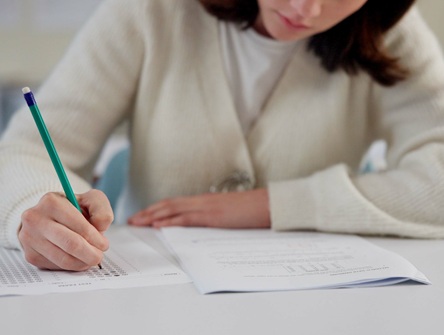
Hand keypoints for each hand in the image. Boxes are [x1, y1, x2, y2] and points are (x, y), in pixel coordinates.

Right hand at [19, 189, 112, 270]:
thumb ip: (101, 210)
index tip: (104, 244)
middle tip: (99, 256)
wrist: (49, 217)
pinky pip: (56, 266)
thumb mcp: (91, 200)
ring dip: (82, 262)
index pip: (80, 227)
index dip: (96, 239)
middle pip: (71, 244)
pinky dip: (71, 266)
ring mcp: (30, 238)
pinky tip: (77, 258)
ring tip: (91, 258)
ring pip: (63, 259)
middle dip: (91, 254)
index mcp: (51, 202)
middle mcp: (35, 219)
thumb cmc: (73, 208)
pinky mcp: (30, 254)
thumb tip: (100, 227)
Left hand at [128, 188, 270, 228]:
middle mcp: (201, 201)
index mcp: (204, 201)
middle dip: (148, 212)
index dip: (157, 208)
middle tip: (132, 220)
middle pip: (168, 205)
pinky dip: (169, 221)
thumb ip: (212, 216)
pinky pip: (185, 219)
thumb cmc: (250, 210)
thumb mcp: (227, 213)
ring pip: (172, 209)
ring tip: (137, 222)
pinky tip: (157, 225)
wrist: (266, 204)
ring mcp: (205, 207)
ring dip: (152, 216)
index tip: (143, 215)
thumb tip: (202, 225)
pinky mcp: (211, 216)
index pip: (175, 203)